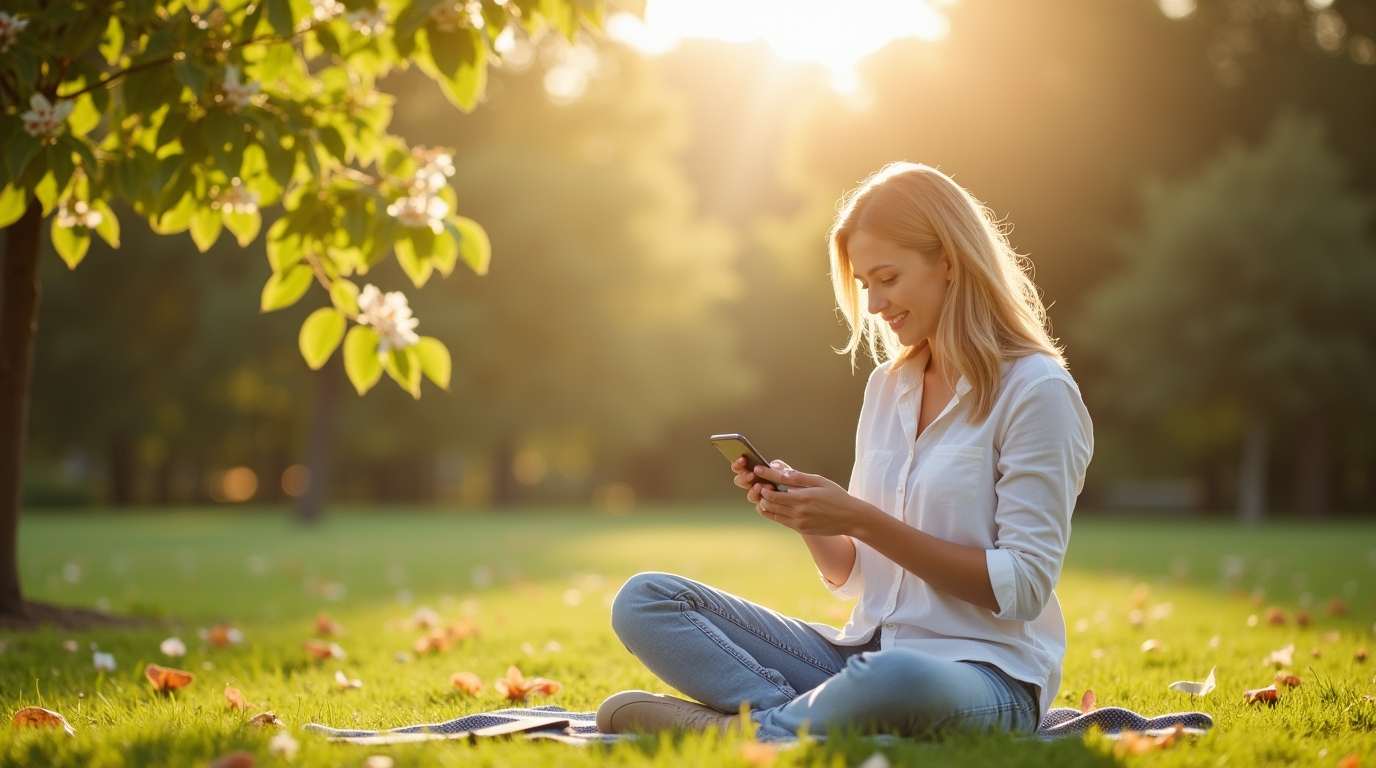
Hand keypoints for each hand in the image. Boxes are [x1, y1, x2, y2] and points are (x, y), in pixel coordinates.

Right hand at [731, 456, 791, 504]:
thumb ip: (781, 467)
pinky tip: (768, 501)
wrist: (804, 501)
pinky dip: (762, 504)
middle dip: (745, 478)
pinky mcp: (766, 507)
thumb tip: (772, 465)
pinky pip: (759, 508)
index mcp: (757, 472)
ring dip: (754, 491)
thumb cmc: (796, 483)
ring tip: (763, 487)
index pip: (741, 467)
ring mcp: (760, 496)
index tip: (743, 459)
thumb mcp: (789, 472)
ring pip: (750, 495)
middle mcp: (755, 484)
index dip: (738, 463)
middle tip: (752, 475)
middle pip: (740, 481)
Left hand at [751, 464, 875, 536]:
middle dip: (761, 491)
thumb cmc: (837, 497)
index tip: (757, 469)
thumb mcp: (821, 481)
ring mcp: (799, 522)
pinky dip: (772, 512)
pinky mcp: (800, 529)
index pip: (777, 486)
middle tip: (758, 482)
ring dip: (764, 502)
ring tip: (763, 494)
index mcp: (803, 497)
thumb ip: (800, 477)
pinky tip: (772, 505)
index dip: (765, 476)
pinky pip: (780, 520)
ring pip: (773, 512)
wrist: (850, 518)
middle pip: (770, 500)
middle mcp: (799, 511)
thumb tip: (783, 471)